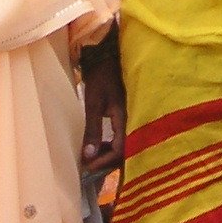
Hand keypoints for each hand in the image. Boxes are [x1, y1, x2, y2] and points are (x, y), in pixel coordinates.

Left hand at [80, 36, 125, 173]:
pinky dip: (113, 145)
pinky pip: (125, 137)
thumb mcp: (93, 103)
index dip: (103, 162)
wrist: (110, 56)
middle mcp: (134, 121)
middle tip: (89, 166)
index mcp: (127, 119)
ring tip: (93, 156)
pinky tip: (102, 144)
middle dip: (107, 162)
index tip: (87, 167)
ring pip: (126, 146)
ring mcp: (134, 118)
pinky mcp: (131, 115)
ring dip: (110, 154)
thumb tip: (88, 156)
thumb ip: (93, 130)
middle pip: (125, 152)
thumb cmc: (101, 77)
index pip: (119, 150)